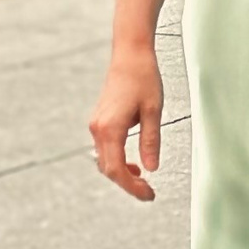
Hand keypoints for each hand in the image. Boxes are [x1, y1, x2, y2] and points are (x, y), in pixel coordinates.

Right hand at [90, 46, 162, 200]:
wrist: (130, 53)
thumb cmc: (144, 77)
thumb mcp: (153, 111)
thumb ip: (150, 141)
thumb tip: (151, 168)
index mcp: (110, 128)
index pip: (117, 169)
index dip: (132, 187)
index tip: (149, 195)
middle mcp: (98, 129)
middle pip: (108, 169)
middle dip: (127, 184)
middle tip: (149, 192)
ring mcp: (96, 125)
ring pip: (105, 160)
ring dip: (122, 173)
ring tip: (142, 180)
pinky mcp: (99, 120)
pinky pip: (105, 149)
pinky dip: (117, 160)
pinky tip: (134, 163)